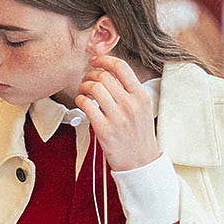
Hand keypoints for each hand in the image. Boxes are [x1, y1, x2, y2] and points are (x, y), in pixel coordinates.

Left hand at [73, 54, 159, 173]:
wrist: (141, 163)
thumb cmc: (139, 136)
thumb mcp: (143, 109)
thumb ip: (130, 91)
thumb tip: (110, 73)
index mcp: (141, 96)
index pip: (121, 67)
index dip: (104, 60)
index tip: (95, 61)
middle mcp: (131, 104)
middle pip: (104, 76)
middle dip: (90, 74)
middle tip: (86, 79)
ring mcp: (118, 117)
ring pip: (94, 88)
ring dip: (83, 86)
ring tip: (83, 91)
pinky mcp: (104, 130)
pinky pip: (86, 105)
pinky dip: (80, 100)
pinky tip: (81, 103)